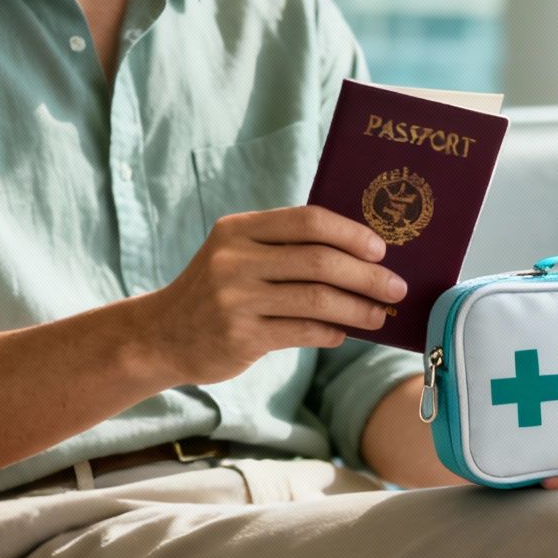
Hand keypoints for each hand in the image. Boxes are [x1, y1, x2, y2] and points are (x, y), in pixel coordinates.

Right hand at [136, 206, 408, 385]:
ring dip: (358, 308)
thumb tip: (360, 256)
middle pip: (319, 261)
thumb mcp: (237, 255)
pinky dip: (331, 332)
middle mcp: (234, 260)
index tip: (381, 248)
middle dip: (366, 275)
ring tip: (380, 314)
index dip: (351, 233)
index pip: (307, 220)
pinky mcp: (240, 336)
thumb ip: (284, 249)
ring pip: (316, 299)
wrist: (161, 335)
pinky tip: (344, 334)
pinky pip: (302, 332)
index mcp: (238, 230)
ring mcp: (235, 299)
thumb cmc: (216, 292)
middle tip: (396, 287)